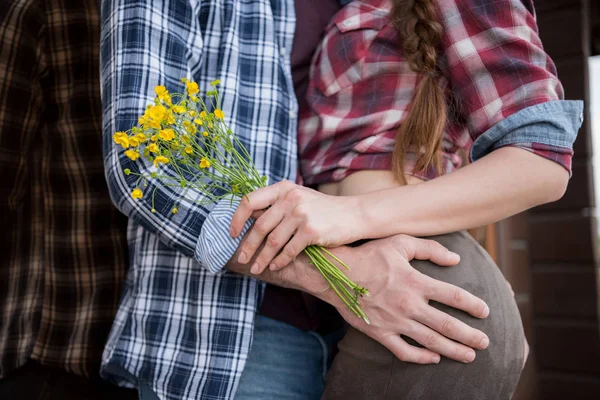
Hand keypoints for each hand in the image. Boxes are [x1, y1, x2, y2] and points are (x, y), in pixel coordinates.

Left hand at [230, 180, 362, 273]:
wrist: (354, 214)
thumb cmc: (323, 209)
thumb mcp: (299, 198)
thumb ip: (276, 205)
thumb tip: (248, 220)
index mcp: (284, 188)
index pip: (250, 201)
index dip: (237, 219)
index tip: (232, 234)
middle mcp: (291, 198)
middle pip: (260, 226)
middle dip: (248, 246)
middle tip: (243, 259)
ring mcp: (301, 214)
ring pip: (273, 241)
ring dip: (262, 258)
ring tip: (257, 268)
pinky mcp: (311, 231)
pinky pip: (289, 250)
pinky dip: (280, 261)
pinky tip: (275, 266)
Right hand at [317, 235, 489, 363]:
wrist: (336, 274)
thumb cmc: (369, 254)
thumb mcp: (400, 242)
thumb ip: (430, 249)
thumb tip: (455, 260)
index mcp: (416, 282)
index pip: (454, 296)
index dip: (473, 305)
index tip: (485, 312)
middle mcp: (408, 304)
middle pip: (447, 325)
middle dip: (470, 335)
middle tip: (485, 342)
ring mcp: (394, 321)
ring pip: (430, 341)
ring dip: (453, 350)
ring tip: (470, 356)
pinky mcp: (380, 332)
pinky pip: (403, 351)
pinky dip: (420, 357)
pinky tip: (433, 358)